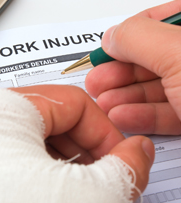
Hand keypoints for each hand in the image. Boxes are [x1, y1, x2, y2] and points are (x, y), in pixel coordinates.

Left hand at [0, 85, 153, 200]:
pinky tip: (36, 201)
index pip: (76, 104)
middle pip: (52, 124)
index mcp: (4, 108)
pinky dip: (30, 178)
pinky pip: (5, 161)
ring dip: (57, 170)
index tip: (120, 161)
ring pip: (29, 145)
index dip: (107, 133)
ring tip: (67, 199)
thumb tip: (137, 152)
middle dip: (84, 156)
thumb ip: (123, 170)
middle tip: (99, 185)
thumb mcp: (83, 201)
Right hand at [85, 0, 180, 134]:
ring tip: (103, 104)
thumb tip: (111, 37)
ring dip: (124, 97)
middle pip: (154, 60)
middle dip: (119, 73)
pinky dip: (141, 117)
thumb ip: (140, 39)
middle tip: (96, 83)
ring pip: (157, 89)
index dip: (131, 33)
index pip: (162, 20)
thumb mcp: (180, 53)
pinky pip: (166, 114)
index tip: (107, 49)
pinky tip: (121, 117)